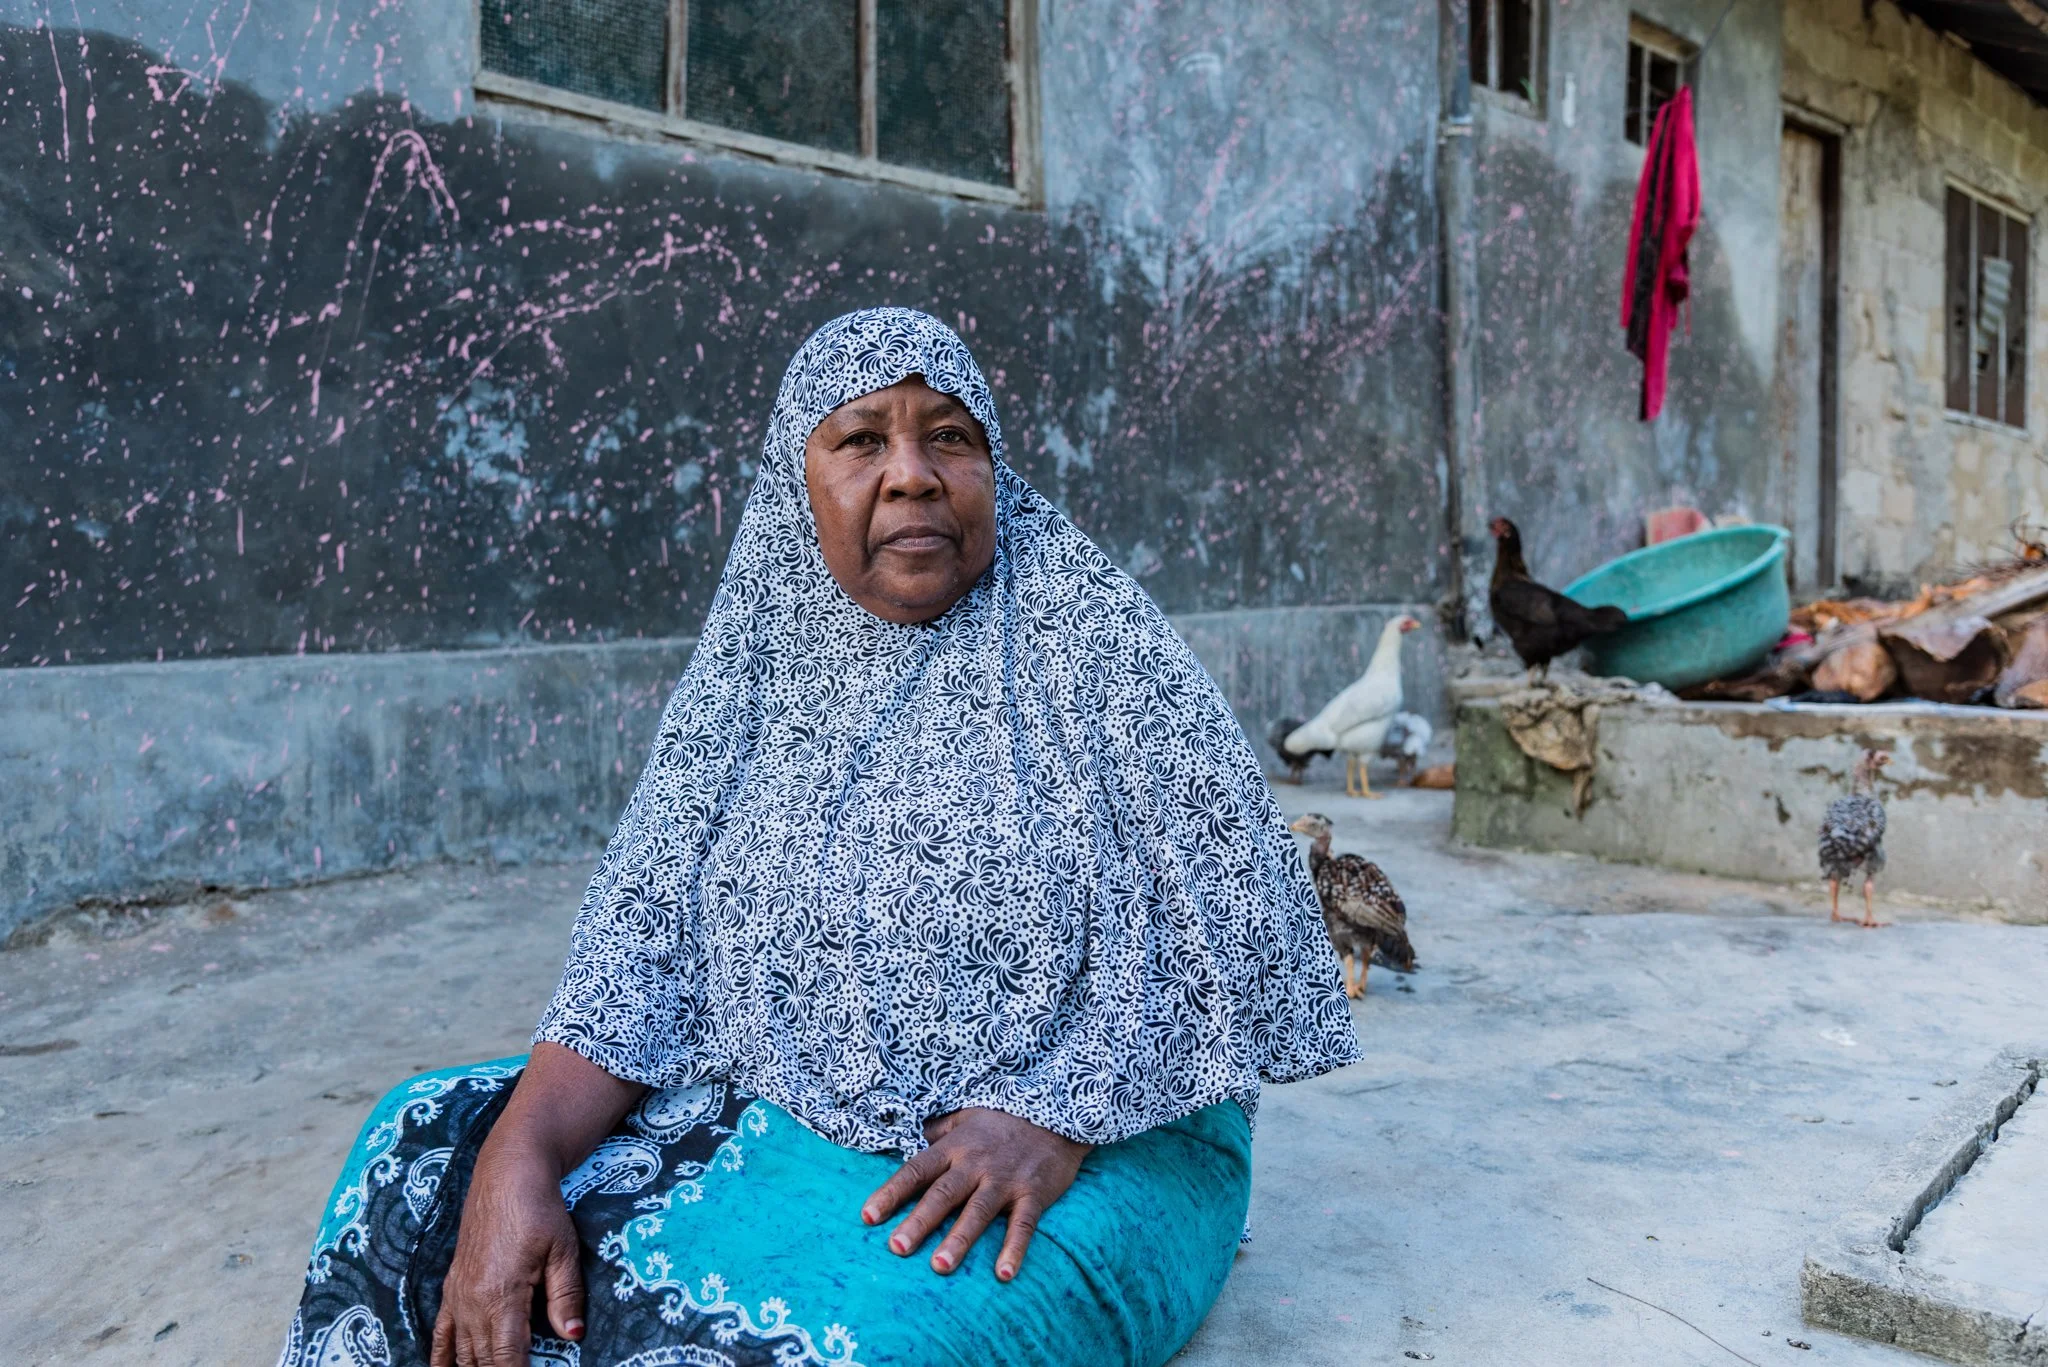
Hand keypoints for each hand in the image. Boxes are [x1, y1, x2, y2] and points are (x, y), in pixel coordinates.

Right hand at [428, 1044, 644, 1366]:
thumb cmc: (540, 1210)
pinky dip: (442, 1358)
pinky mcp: (452, 1287)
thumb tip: (574, 1337)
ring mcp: (458, 1296)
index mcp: (502, 1296)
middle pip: (481, 1361)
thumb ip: (566, 1297)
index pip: (507, 1358)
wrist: (507, 1175)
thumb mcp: (562, 1251)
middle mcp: (472, 1302)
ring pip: (461, 1353)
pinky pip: (441, 1333)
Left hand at [860, 1108, 1091, 1280]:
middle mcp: (976, 1164)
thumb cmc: (1005, 1118)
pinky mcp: (1034, 1193)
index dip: (891, 1193)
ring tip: (940, 1267)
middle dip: (919, 1221)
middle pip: (942, 1194)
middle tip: (897, 1248)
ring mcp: (1005, 1179)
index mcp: (955, 1147)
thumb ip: (939, 1130)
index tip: (867, 1217)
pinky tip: (1004, 1273)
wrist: (1058, 1113)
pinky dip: (1015, 1248)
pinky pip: (1023, 1223)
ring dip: (960, 1239)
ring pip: (978, 1211)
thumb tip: (912, 1135)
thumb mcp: (967, 1116)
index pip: (916, 1170)